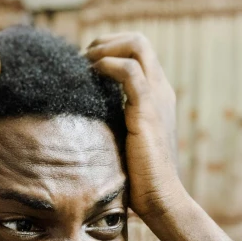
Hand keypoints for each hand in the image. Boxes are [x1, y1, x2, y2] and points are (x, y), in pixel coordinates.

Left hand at [86, 32, 185, 220]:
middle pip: (138, 41)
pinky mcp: (147, 110)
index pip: (138, 53)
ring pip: (136, 45)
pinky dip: (107, 65)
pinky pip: (129, 71)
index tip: (83, 66)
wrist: (160, 199)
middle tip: (80, 60)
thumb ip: (112, 122)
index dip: (109, 51)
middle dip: (104, 42)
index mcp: (157, 96)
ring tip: (83, 64)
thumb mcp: (123, 140)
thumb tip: (82, 117)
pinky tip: (90, 76)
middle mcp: (161, 90)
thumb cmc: (139, 177)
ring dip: (104, 48)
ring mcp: (157, 97)